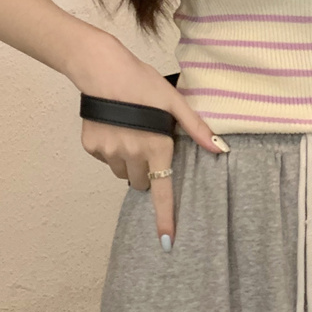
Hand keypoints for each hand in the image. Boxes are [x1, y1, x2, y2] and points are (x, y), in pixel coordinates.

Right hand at [71, 34, 227, 251]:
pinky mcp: (92, 147)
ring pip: (123, 172)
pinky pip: (106, 160)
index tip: (167, 241)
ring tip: (131, 132)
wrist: (102, 70)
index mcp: (156, 146)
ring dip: (129, 162)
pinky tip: (115, 128)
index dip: (165, 217)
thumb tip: (219, 149)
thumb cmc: (143, 83)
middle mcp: (131, 154)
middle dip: (147, 172)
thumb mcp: (174, 102)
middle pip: (141, 182)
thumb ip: (196, 128)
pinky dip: (112, 151)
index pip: (163, 190)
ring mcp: (108, 152)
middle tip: (149, 146)